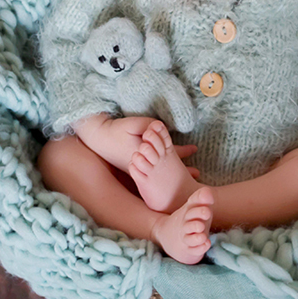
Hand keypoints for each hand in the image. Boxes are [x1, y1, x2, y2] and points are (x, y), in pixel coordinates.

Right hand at [72, 113, 197, 169]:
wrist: (99, 138)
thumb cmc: (117, 130)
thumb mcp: (136, 123)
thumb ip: (152, 126)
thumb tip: (164, 129)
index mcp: (146, 155)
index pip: (169, 155)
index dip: (183, 153)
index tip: (196, 153)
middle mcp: (144, 165)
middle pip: (167, 168)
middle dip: (182, 171)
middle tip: (198, 174)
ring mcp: (139, 168)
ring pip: (160, 171)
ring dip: (173, 172)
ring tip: (189, 175)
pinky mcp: (134, 167)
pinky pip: (153, 170)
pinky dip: (162, 170)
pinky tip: (168, 173)